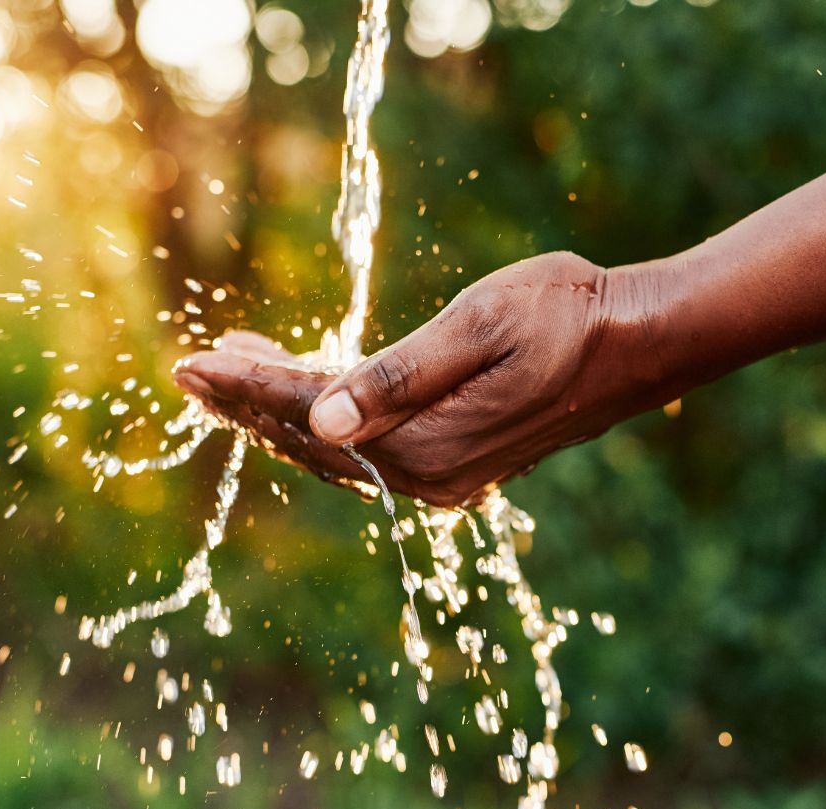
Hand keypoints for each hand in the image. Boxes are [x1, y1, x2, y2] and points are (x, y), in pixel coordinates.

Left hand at [175, 252, 662, 505]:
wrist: (636, 343)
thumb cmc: (566, 315)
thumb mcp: (479, 328)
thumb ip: (396, 377)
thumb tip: (319, 419)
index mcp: (424, 443)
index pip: (307, 414)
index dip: (245, 386)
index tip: (189, 362)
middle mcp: (424, 474)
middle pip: (307, 441)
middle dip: (245, 404)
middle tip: (190, 372)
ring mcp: (438, 476)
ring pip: (331, 449)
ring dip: (276, 413)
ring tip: (228, 375)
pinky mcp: (451, 463)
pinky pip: (363, 449)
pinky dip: (320, 421)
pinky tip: (301, 393)